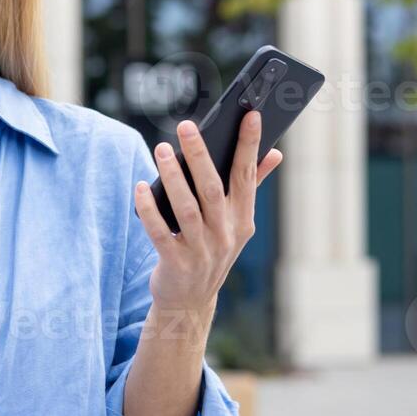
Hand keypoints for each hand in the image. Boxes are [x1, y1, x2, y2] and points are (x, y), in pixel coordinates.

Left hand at [132, 111, 282, 315]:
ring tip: (162, 149)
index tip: (250, 115)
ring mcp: (202, 250)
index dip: (249, 144)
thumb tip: (276, 154)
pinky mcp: (176, 263)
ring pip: (187, 208)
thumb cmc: (211, 249)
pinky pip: (160, 232)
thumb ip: (252, 186)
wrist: (190, 300)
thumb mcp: (236, 223)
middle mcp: (225, 233)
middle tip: (186, 125)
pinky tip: (140, 187)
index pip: (246, 175)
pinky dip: (149, 209)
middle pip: (213, 188)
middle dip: (201, 155)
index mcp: (242, 218)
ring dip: (173, 177)